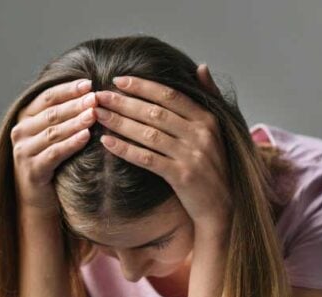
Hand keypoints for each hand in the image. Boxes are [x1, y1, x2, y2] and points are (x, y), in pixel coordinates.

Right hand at [11, 78, 97, 214]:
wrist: (37, 198)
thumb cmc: (51, 161)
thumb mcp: (53, 135)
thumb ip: (63, 116)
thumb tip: (91, 93)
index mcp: (25, 117)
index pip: (47, 97)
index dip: (68, 89)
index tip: (89, 83)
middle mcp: (20, 132)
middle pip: (51, 113)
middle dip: (75, 104)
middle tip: (96, 98)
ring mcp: (23, 151)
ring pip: (53, 132)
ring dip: (75, 122)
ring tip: (94, 114)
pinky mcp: (32, 169)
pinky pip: (54, 153)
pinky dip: (71, 144)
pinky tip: (86, 137)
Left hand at [92, 63, 231, 230]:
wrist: (223, 205)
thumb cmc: (215, 165)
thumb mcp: (219, 129)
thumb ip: (210, 97)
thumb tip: (201, 66)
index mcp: (207, 119)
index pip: (170, 95)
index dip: (143, 86)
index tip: (119, 80)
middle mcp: (200, 134)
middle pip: (155, 112)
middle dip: (124, 102)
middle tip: (99, 96)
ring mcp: (191, 155)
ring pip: (148, 134)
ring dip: (120, 122)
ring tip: (98, 115)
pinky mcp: (181, 176)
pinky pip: (147, 159)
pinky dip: (125, 149)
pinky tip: (107, 142)